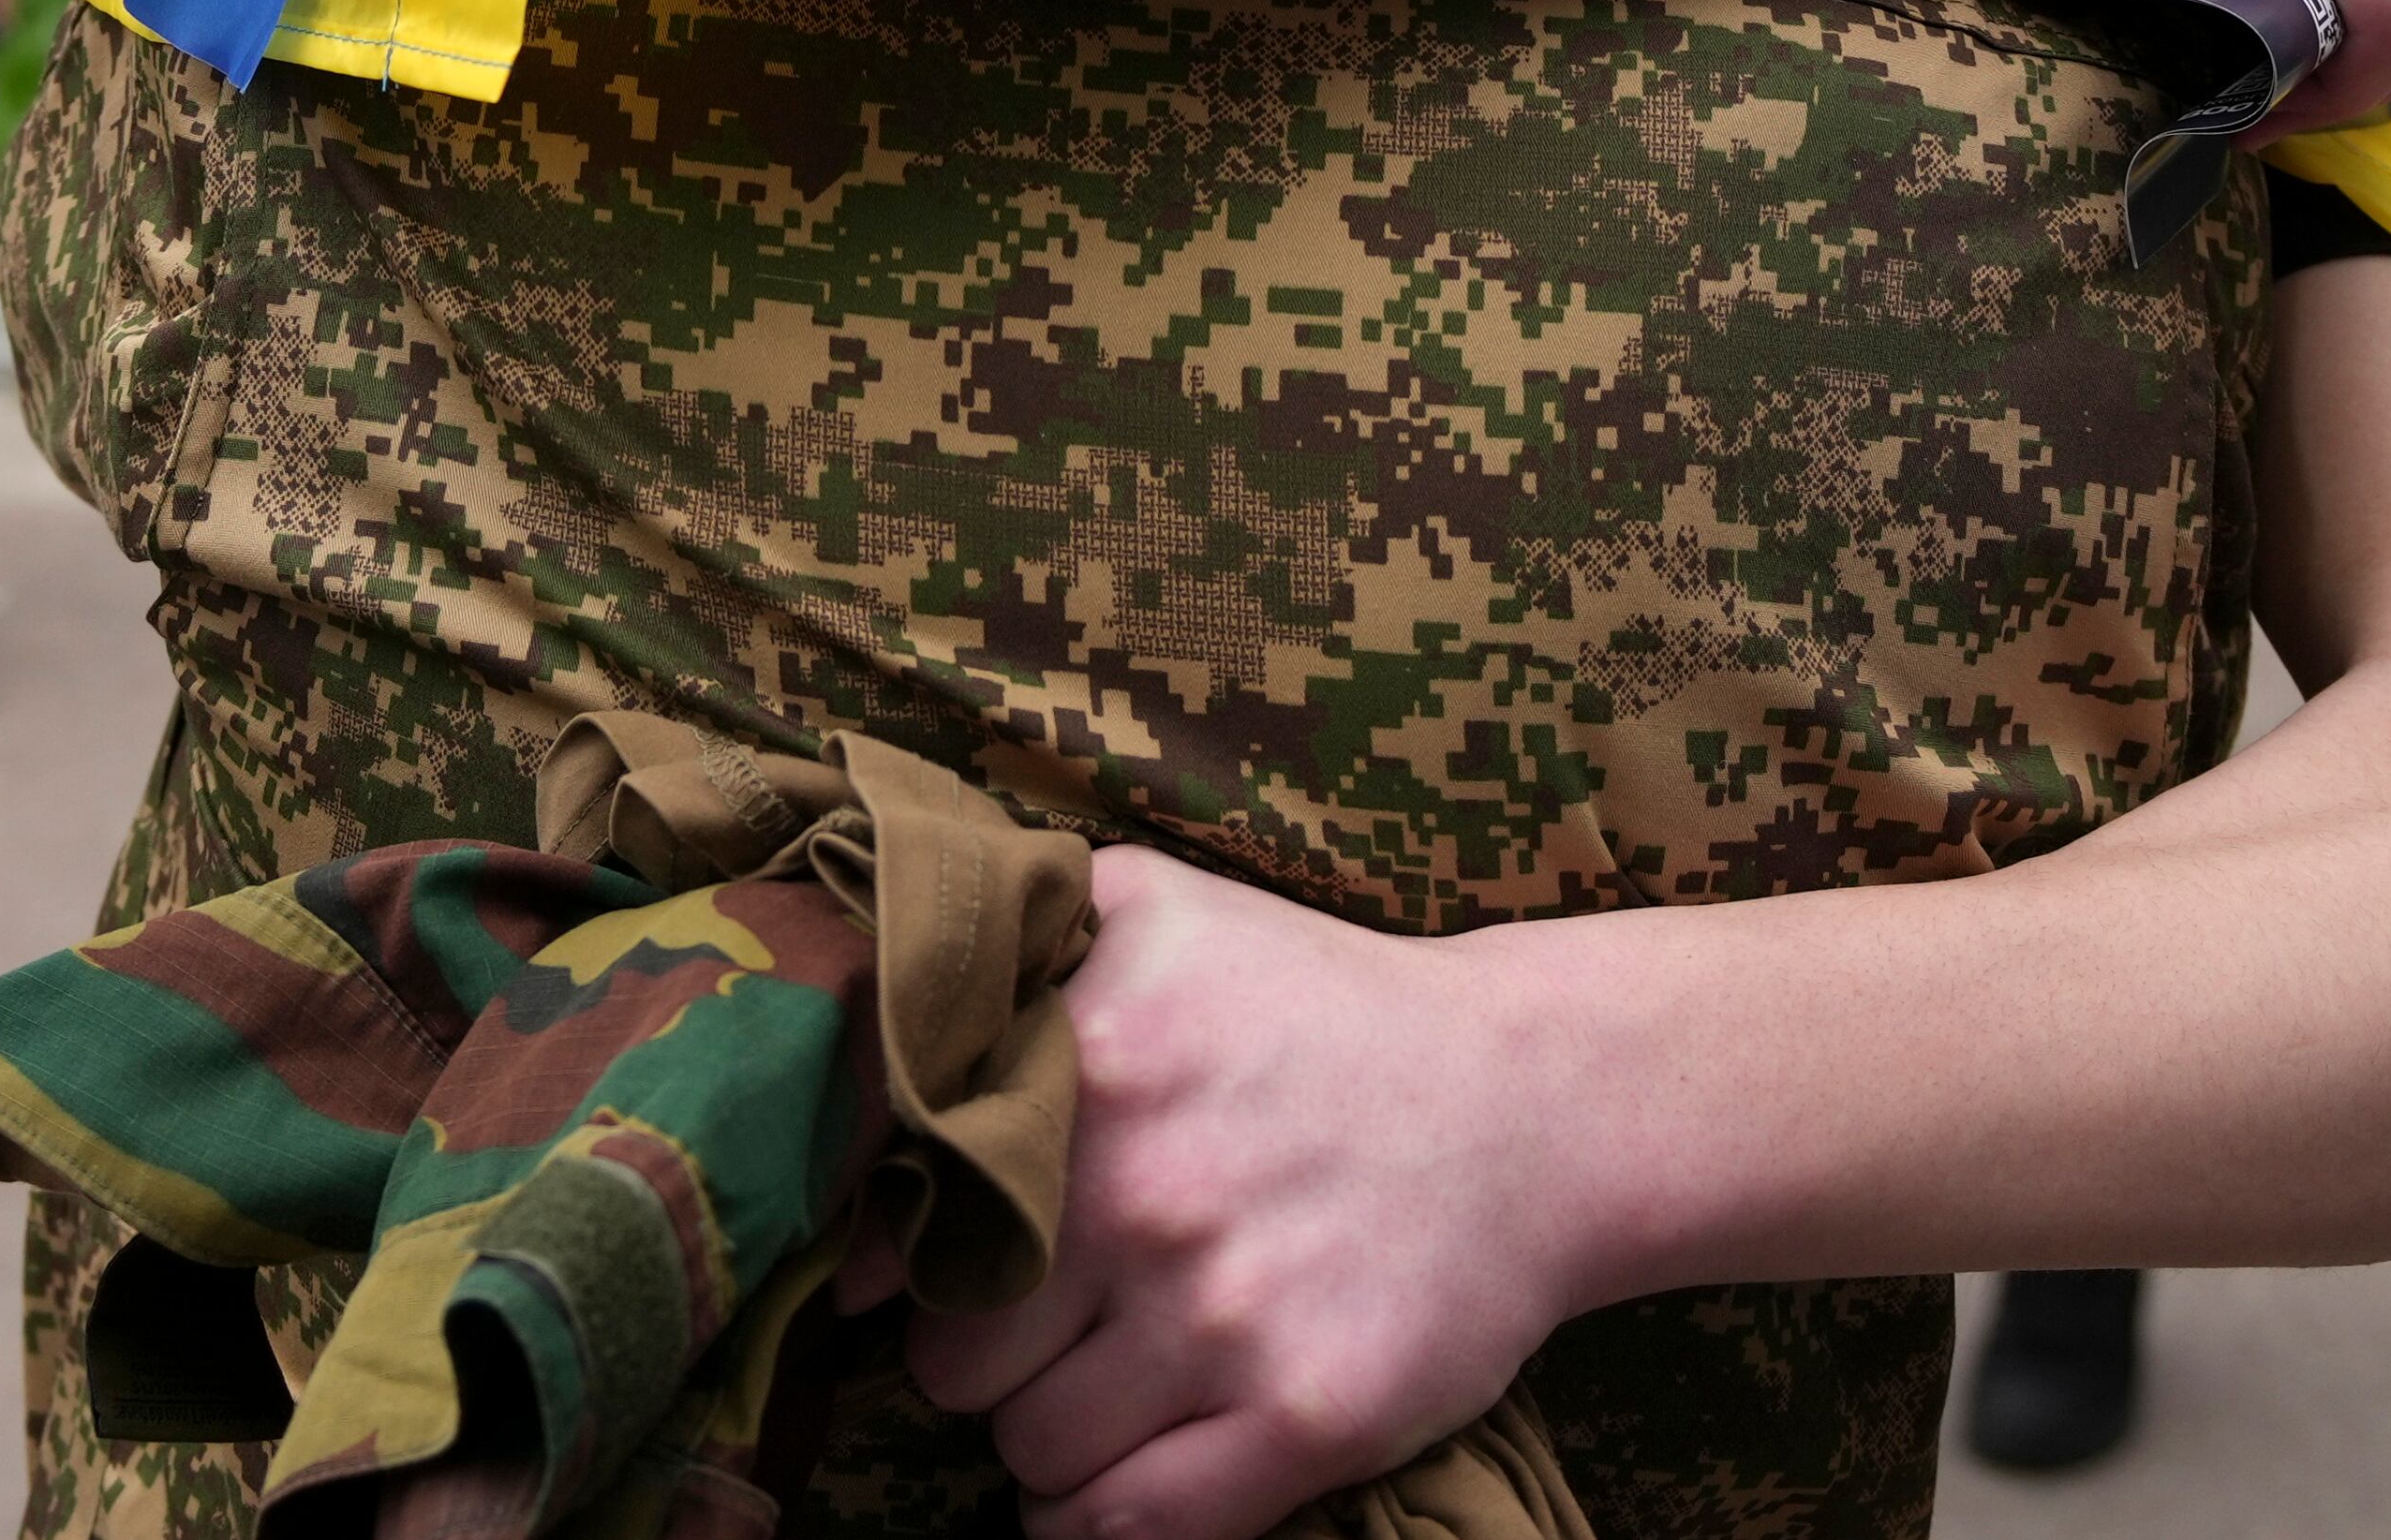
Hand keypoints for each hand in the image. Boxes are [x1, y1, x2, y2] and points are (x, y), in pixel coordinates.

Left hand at [903, 849, 1582, 1539]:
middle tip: (1051, 1315)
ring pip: (1028, 1451)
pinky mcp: (1306, 1416)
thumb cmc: (1319, 1010)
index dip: (906, 1256)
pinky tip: (1112, 1474)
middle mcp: (1143, 1189)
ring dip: (1049, 1432)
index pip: (900, 1221)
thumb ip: (1007, 949)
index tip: (937, 1262)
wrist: (1534, 1100)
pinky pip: (1123, 1531)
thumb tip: (856, 1058)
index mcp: (1089, 1059)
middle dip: (984, 1351)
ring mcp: (1226, 1314)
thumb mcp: (1156, 912)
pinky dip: (1090, 1524)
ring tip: (1108, 1375)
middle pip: (951, 1359)